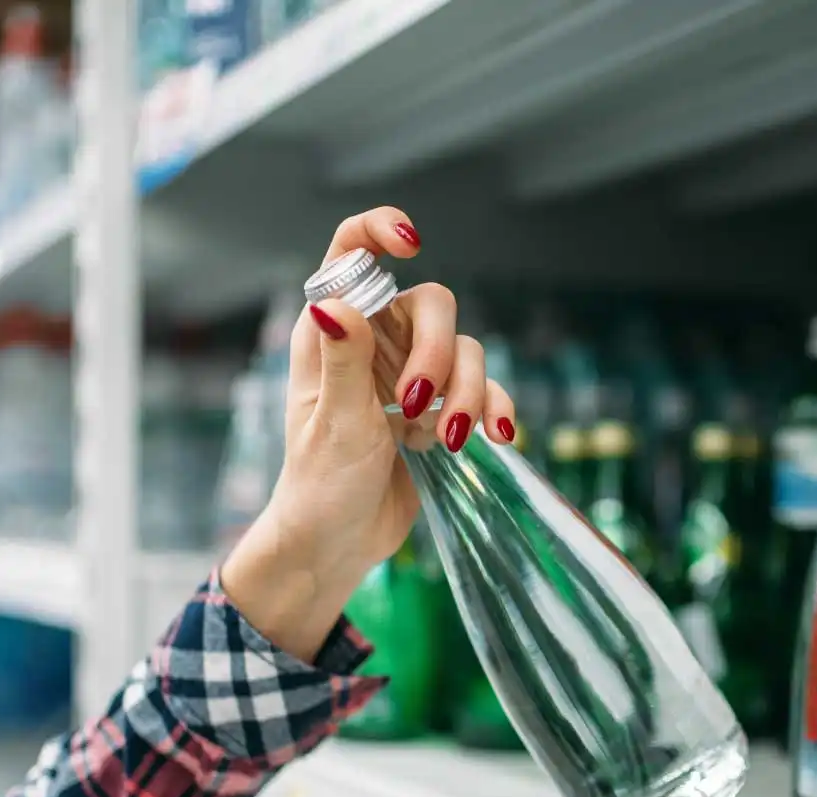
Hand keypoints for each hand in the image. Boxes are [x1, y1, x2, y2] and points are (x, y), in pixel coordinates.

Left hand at [222, 207, 516, 662]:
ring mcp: (411, 376)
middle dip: (436, 354)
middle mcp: (375, 344)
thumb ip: (343, 363)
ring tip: (447, 442)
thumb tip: (333, 303)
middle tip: (418, 406)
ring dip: (467, 393)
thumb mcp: (334, 426)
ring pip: (465, 351)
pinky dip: (495, 410)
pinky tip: (496, 438)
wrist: (340, 545)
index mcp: (334, 333)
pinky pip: (486, 392)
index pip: (352, 254)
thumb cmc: (320, 487)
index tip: (410, 244)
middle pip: (430, 306)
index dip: (380, 232)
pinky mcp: (441, 411)